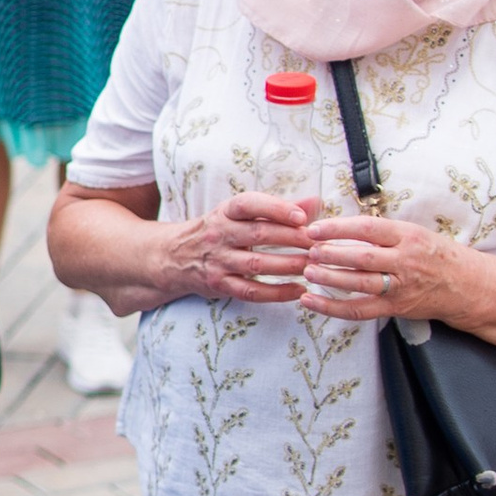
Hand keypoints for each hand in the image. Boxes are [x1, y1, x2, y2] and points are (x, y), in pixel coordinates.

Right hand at [159, 192, 319, 305]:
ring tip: (315, 267)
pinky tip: (299, 291)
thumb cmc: (219, 231)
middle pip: (259, 235)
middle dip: (294, 239)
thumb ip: (279, 209)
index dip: (276, 209)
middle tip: (321, 244)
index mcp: (225, 212)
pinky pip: (251, 291)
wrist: (174, 256)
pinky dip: (277, 293)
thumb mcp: (240, 215)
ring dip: (290, 266)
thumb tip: (316, 202)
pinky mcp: (219, 285)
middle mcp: (219, 234)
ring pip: (257, 265)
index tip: (302, 217)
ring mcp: (218, 261)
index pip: (249, 204)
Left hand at [299, 213, 459, 325]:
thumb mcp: (415, 234)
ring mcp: (401, 286)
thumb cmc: (435, 255)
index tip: (314, 228)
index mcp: (408, 236)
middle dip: (332, 254)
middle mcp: (405, 260)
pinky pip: (359, 310)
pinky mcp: (395, 308)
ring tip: (308, 271)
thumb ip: (382, 232)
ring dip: (330, 278)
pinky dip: (332, 307)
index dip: (338, 228)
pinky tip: (310, 301)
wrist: (468, 285)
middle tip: (308, 250)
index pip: (368, 229)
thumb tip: (338, 227)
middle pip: (363, 257)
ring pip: (360, 283)